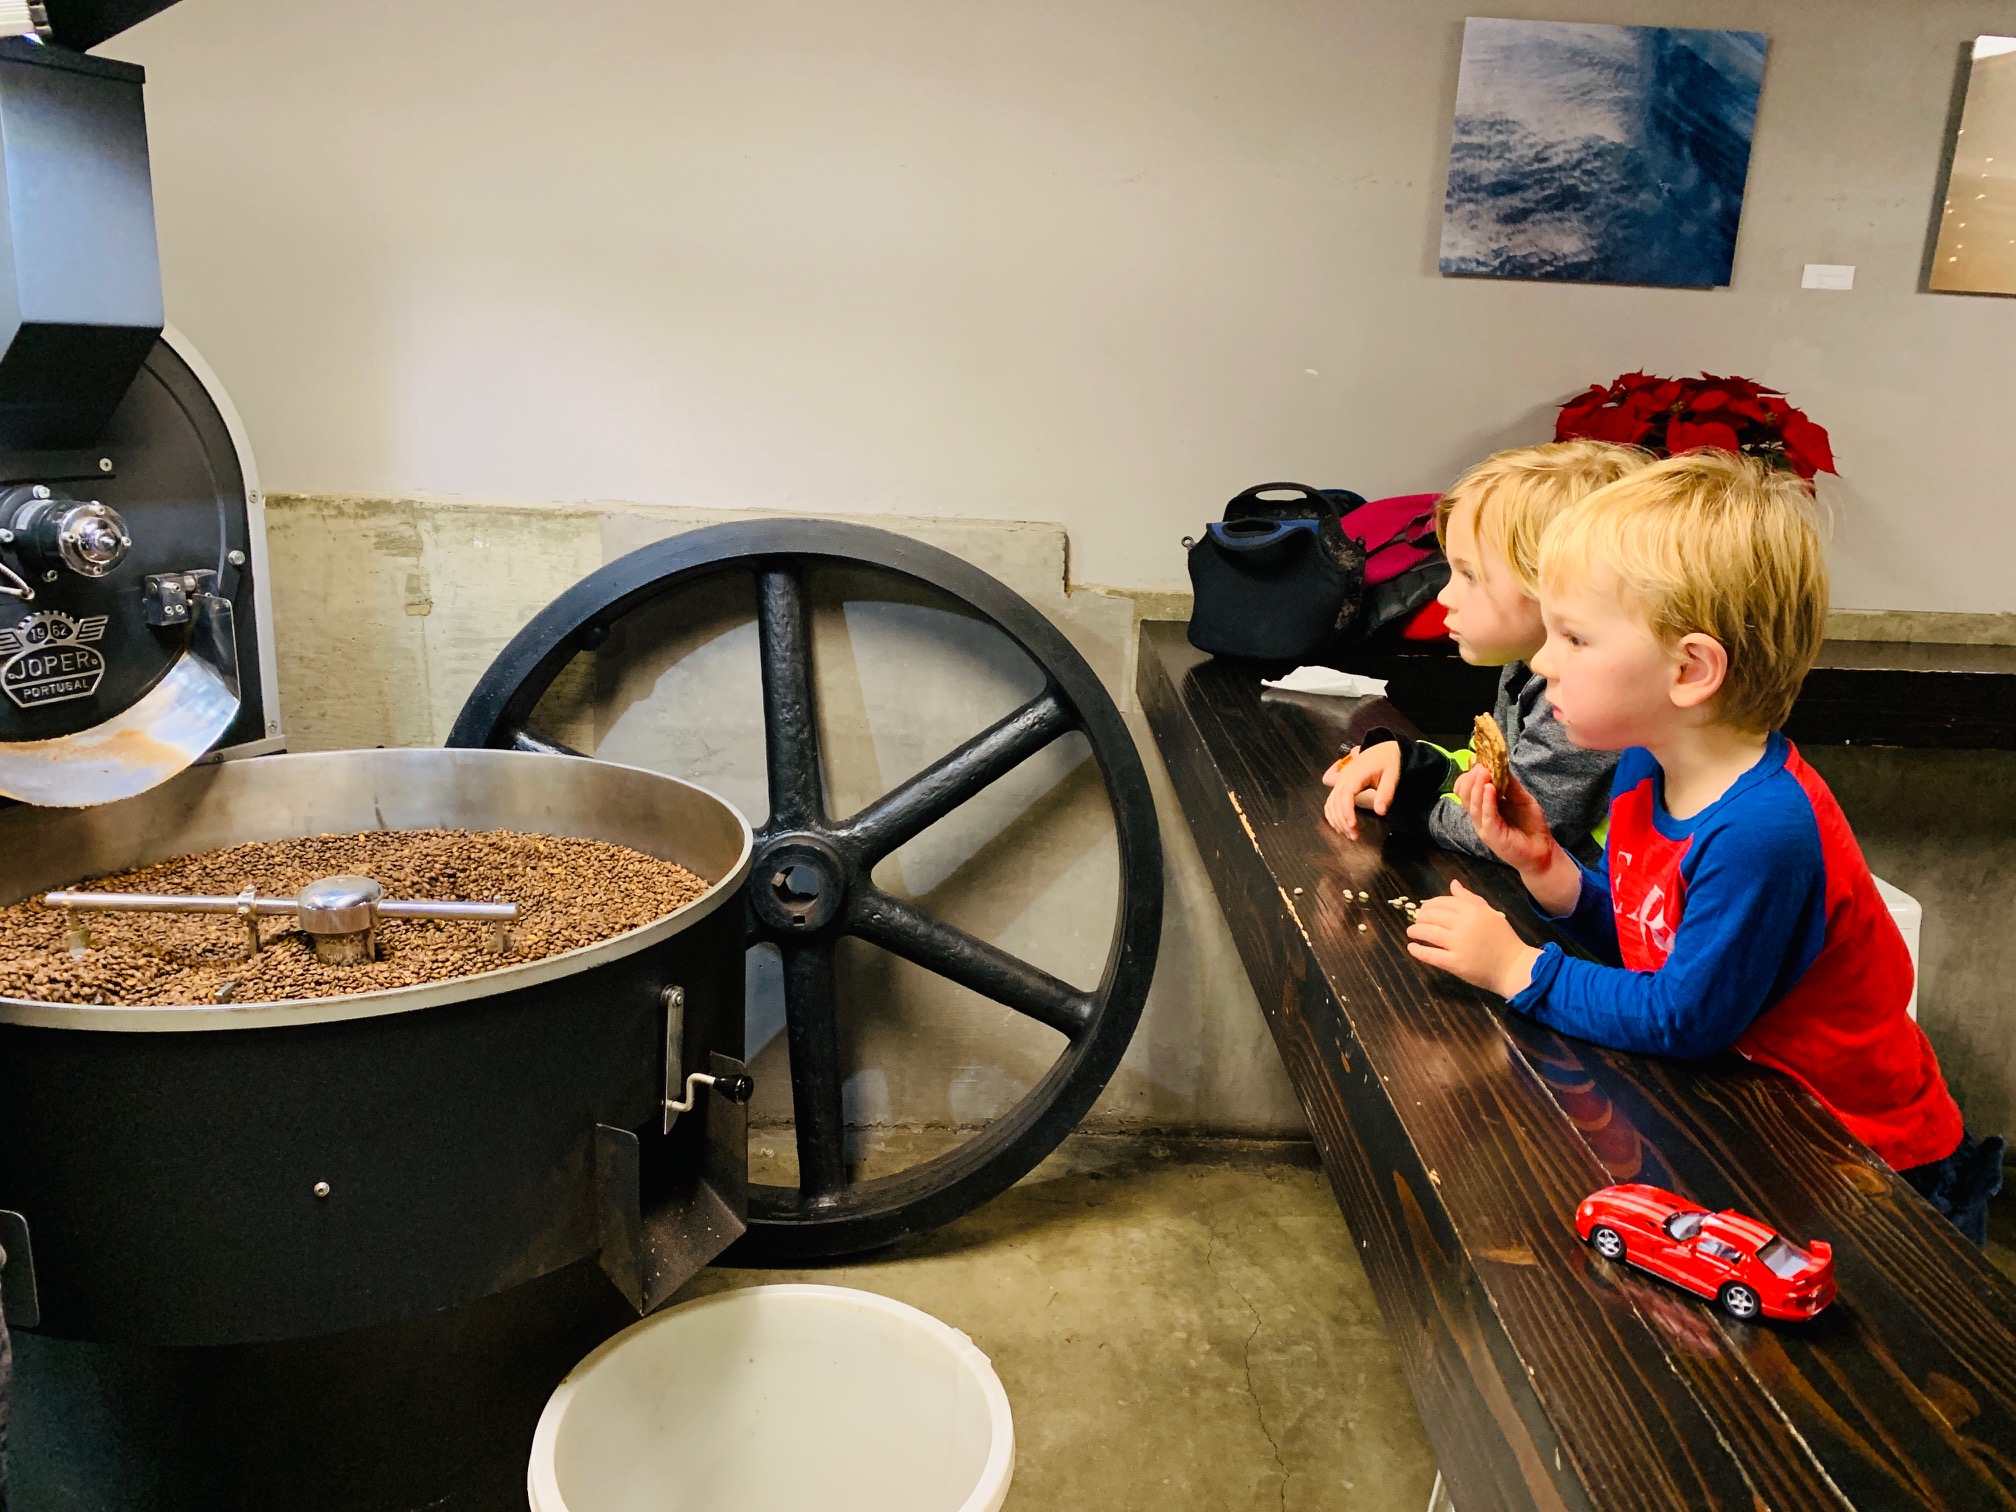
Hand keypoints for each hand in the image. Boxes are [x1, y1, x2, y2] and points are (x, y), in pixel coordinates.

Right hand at [1320, 741, 1401, 837]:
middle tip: (1355, 836)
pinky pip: (1330, 801)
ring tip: (1349, 834)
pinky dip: (1332, 814)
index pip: (1345, 795)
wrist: (1384, 749)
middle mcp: (1343, 779)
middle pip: (1335, 802)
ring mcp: (1340, 782)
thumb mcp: (1392, 776)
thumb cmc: (1389, 761)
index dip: (1346, 812)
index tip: (1353, 826)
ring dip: (1336, 820)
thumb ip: (1385, 793)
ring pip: (1330, 803)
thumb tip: (1380, 812)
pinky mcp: (1340, 785)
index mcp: (1355, 775)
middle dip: (1342, 821)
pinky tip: (1340, 825)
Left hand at [1406, 880, 1541, 998]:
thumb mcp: (1490, 913)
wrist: (1514, 966)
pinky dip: (1418, 950)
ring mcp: (1459, 944)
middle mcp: (1464, 924)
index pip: (1444, 902)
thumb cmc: (1503, 939)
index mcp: (1473, 910)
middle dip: (1421, 917)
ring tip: (1411, 932)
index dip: (1430, 904)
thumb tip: (1453, 883)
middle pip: (1433, 915)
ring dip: (1416, 930)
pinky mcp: (1455, 963)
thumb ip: (1470, 898)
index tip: (1424, 909)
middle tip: (1417, 920)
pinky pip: (1431, 955)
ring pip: (1428, 932)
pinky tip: (1412, 948)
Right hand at [1453, 764, 1555, 875]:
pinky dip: (1486, 801)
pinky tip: (1490, 789)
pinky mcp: (1492, 835)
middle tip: (1481, 766)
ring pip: (1471, 804)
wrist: (1542, 851)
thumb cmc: (1531, 826)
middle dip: (1470, 778)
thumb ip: (1510, 784)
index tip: (1478, 760)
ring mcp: (1483, 826)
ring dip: (1476, 786)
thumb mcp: (1522, 798)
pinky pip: (1485, 816)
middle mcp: (1479, 816)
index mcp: (1483, 806)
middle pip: (1463, 794)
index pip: (1465, 788)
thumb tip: (1500, 764)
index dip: (1469, 774)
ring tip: (1484, 772)